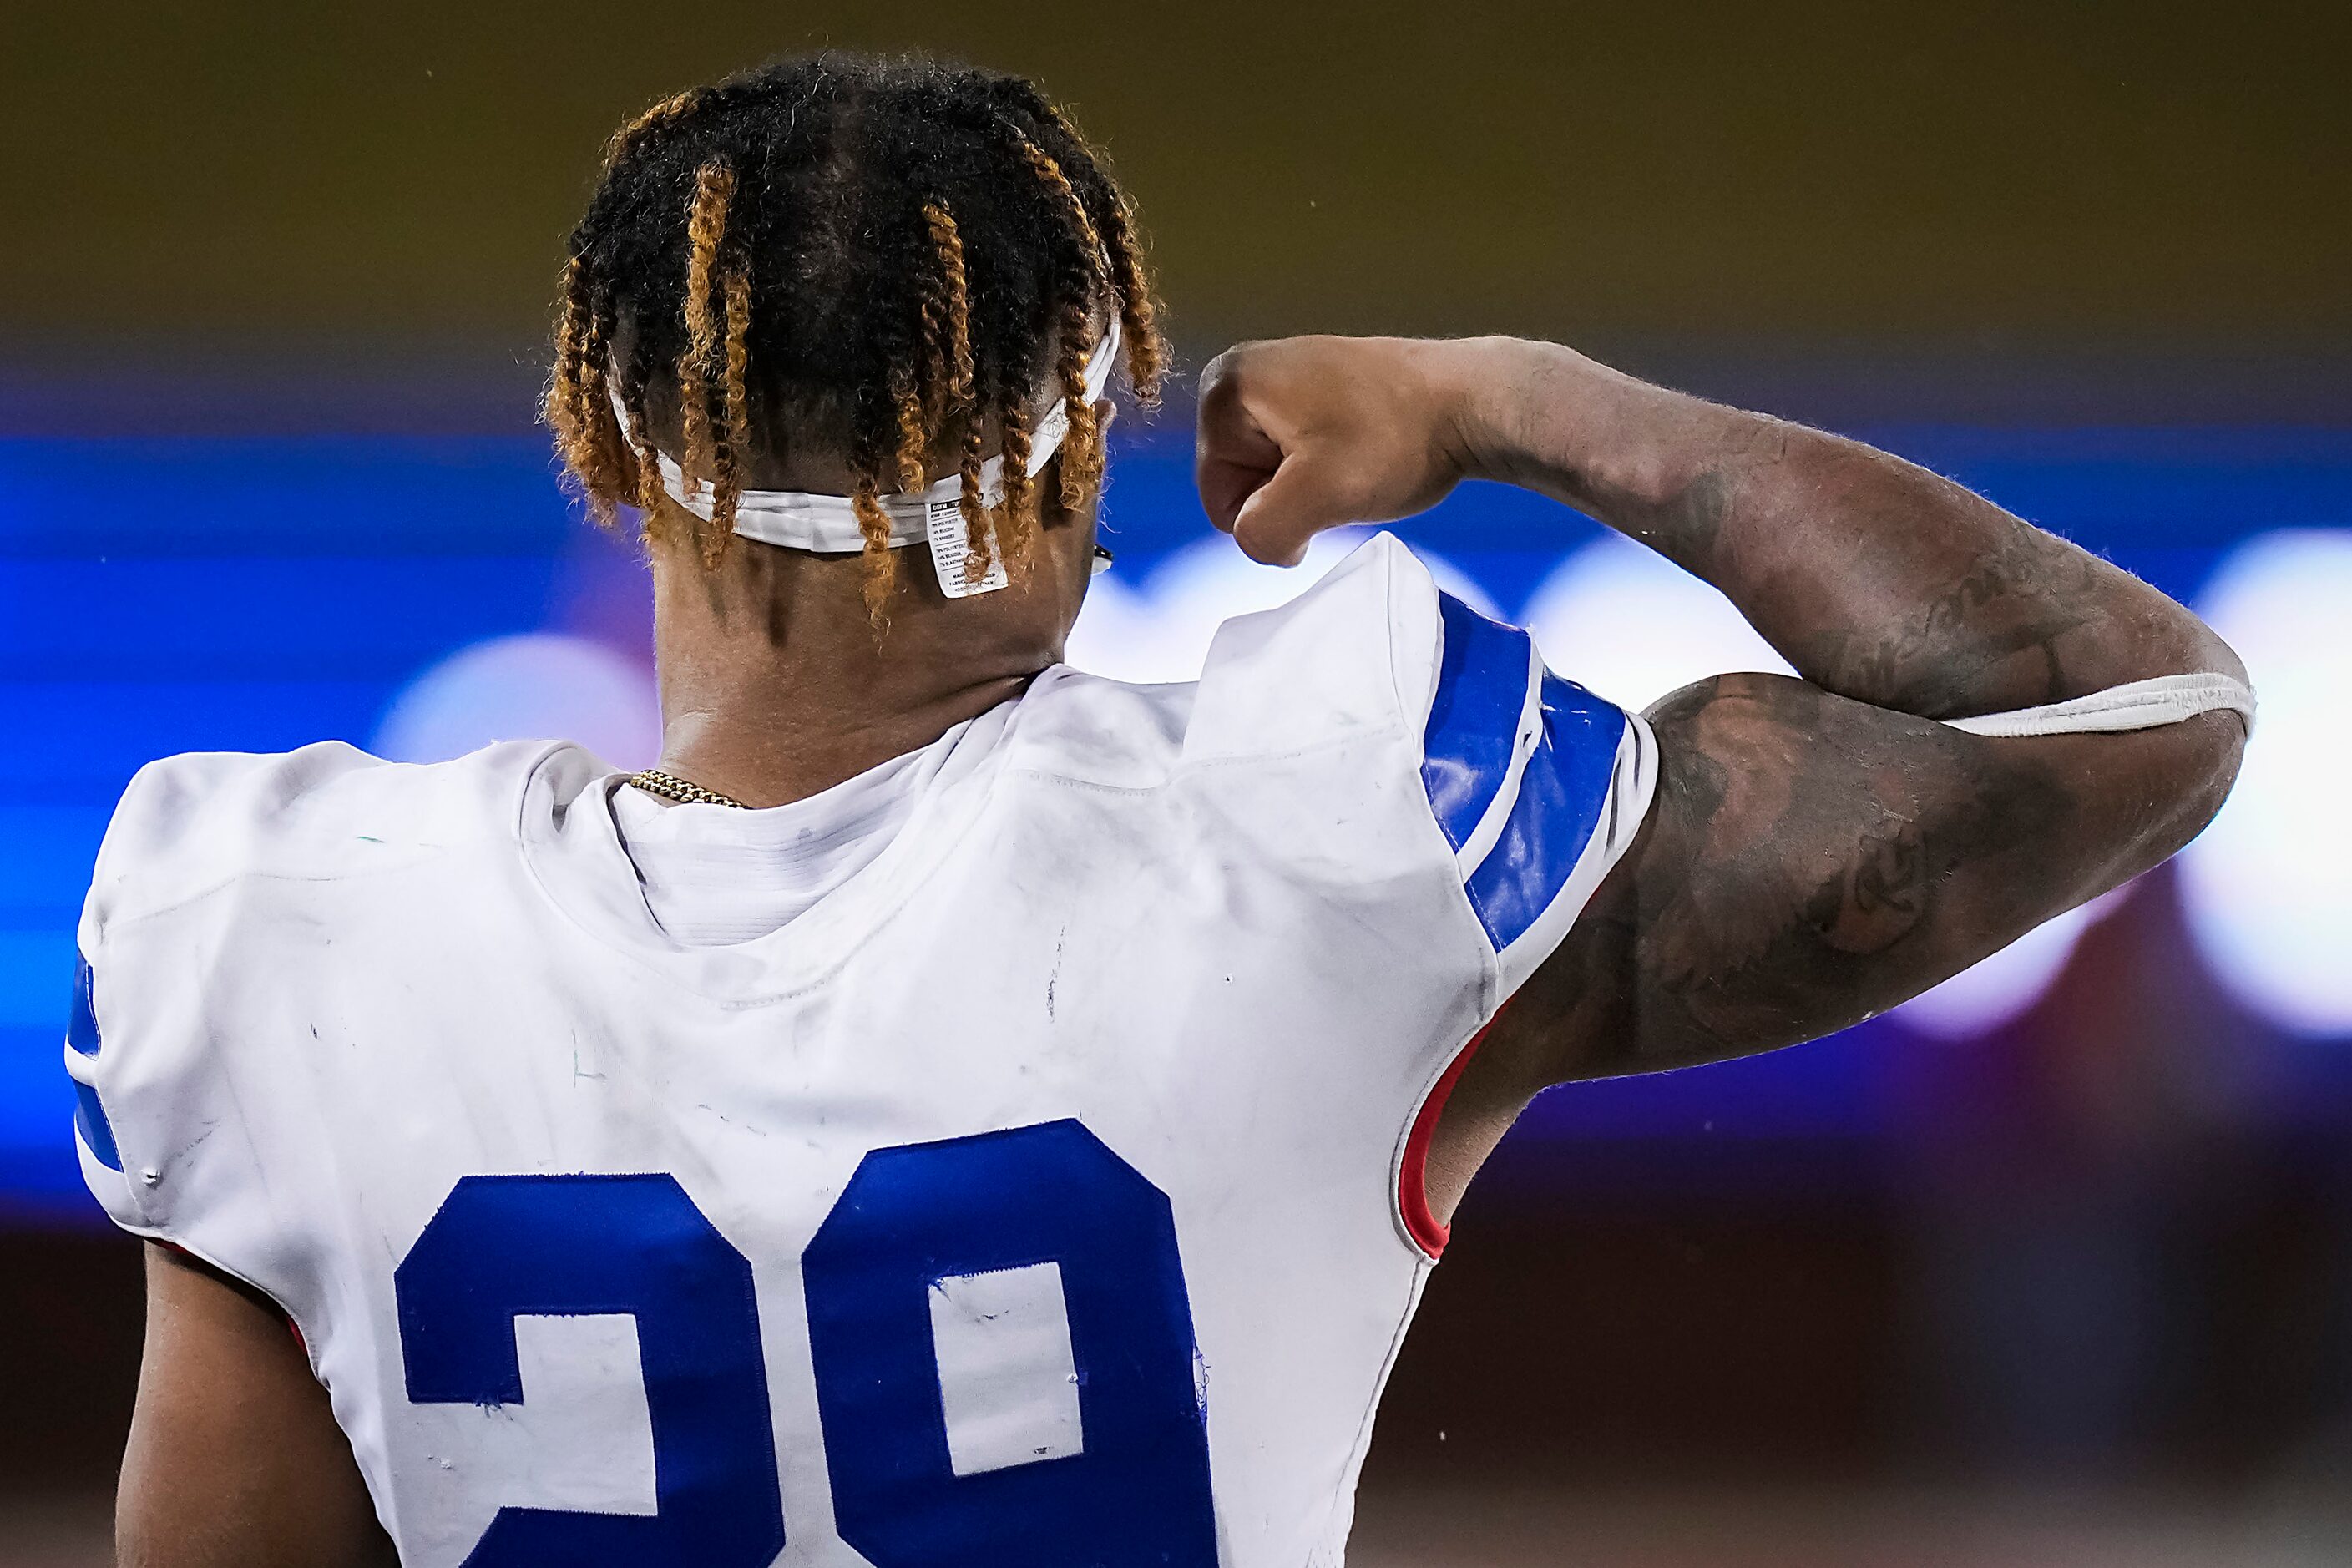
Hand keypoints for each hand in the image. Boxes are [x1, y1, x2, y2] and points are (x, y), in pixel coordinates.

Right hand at [1194, 336, 1490, 565]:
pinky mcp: (1313, 384)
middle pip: (1240, 483)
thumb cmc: (1396, 440)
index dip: (1271, 514)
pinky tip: (1367, 449)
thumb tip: (1259, 543)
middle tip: (1344, 475)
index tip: (1324, 485)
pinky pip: (1299, 451)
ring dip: (1312, 486)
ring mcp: (1278, 374)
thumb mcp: (1319, 500)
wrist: (1471, 399)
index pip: (1220, 500)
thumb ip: (1262, 534)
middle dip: (1289, 497)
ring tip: (1359, 461)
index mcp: (1225, 388)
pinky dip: (1331, 465)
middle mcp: (1241, 371)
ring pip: (1272, 472)